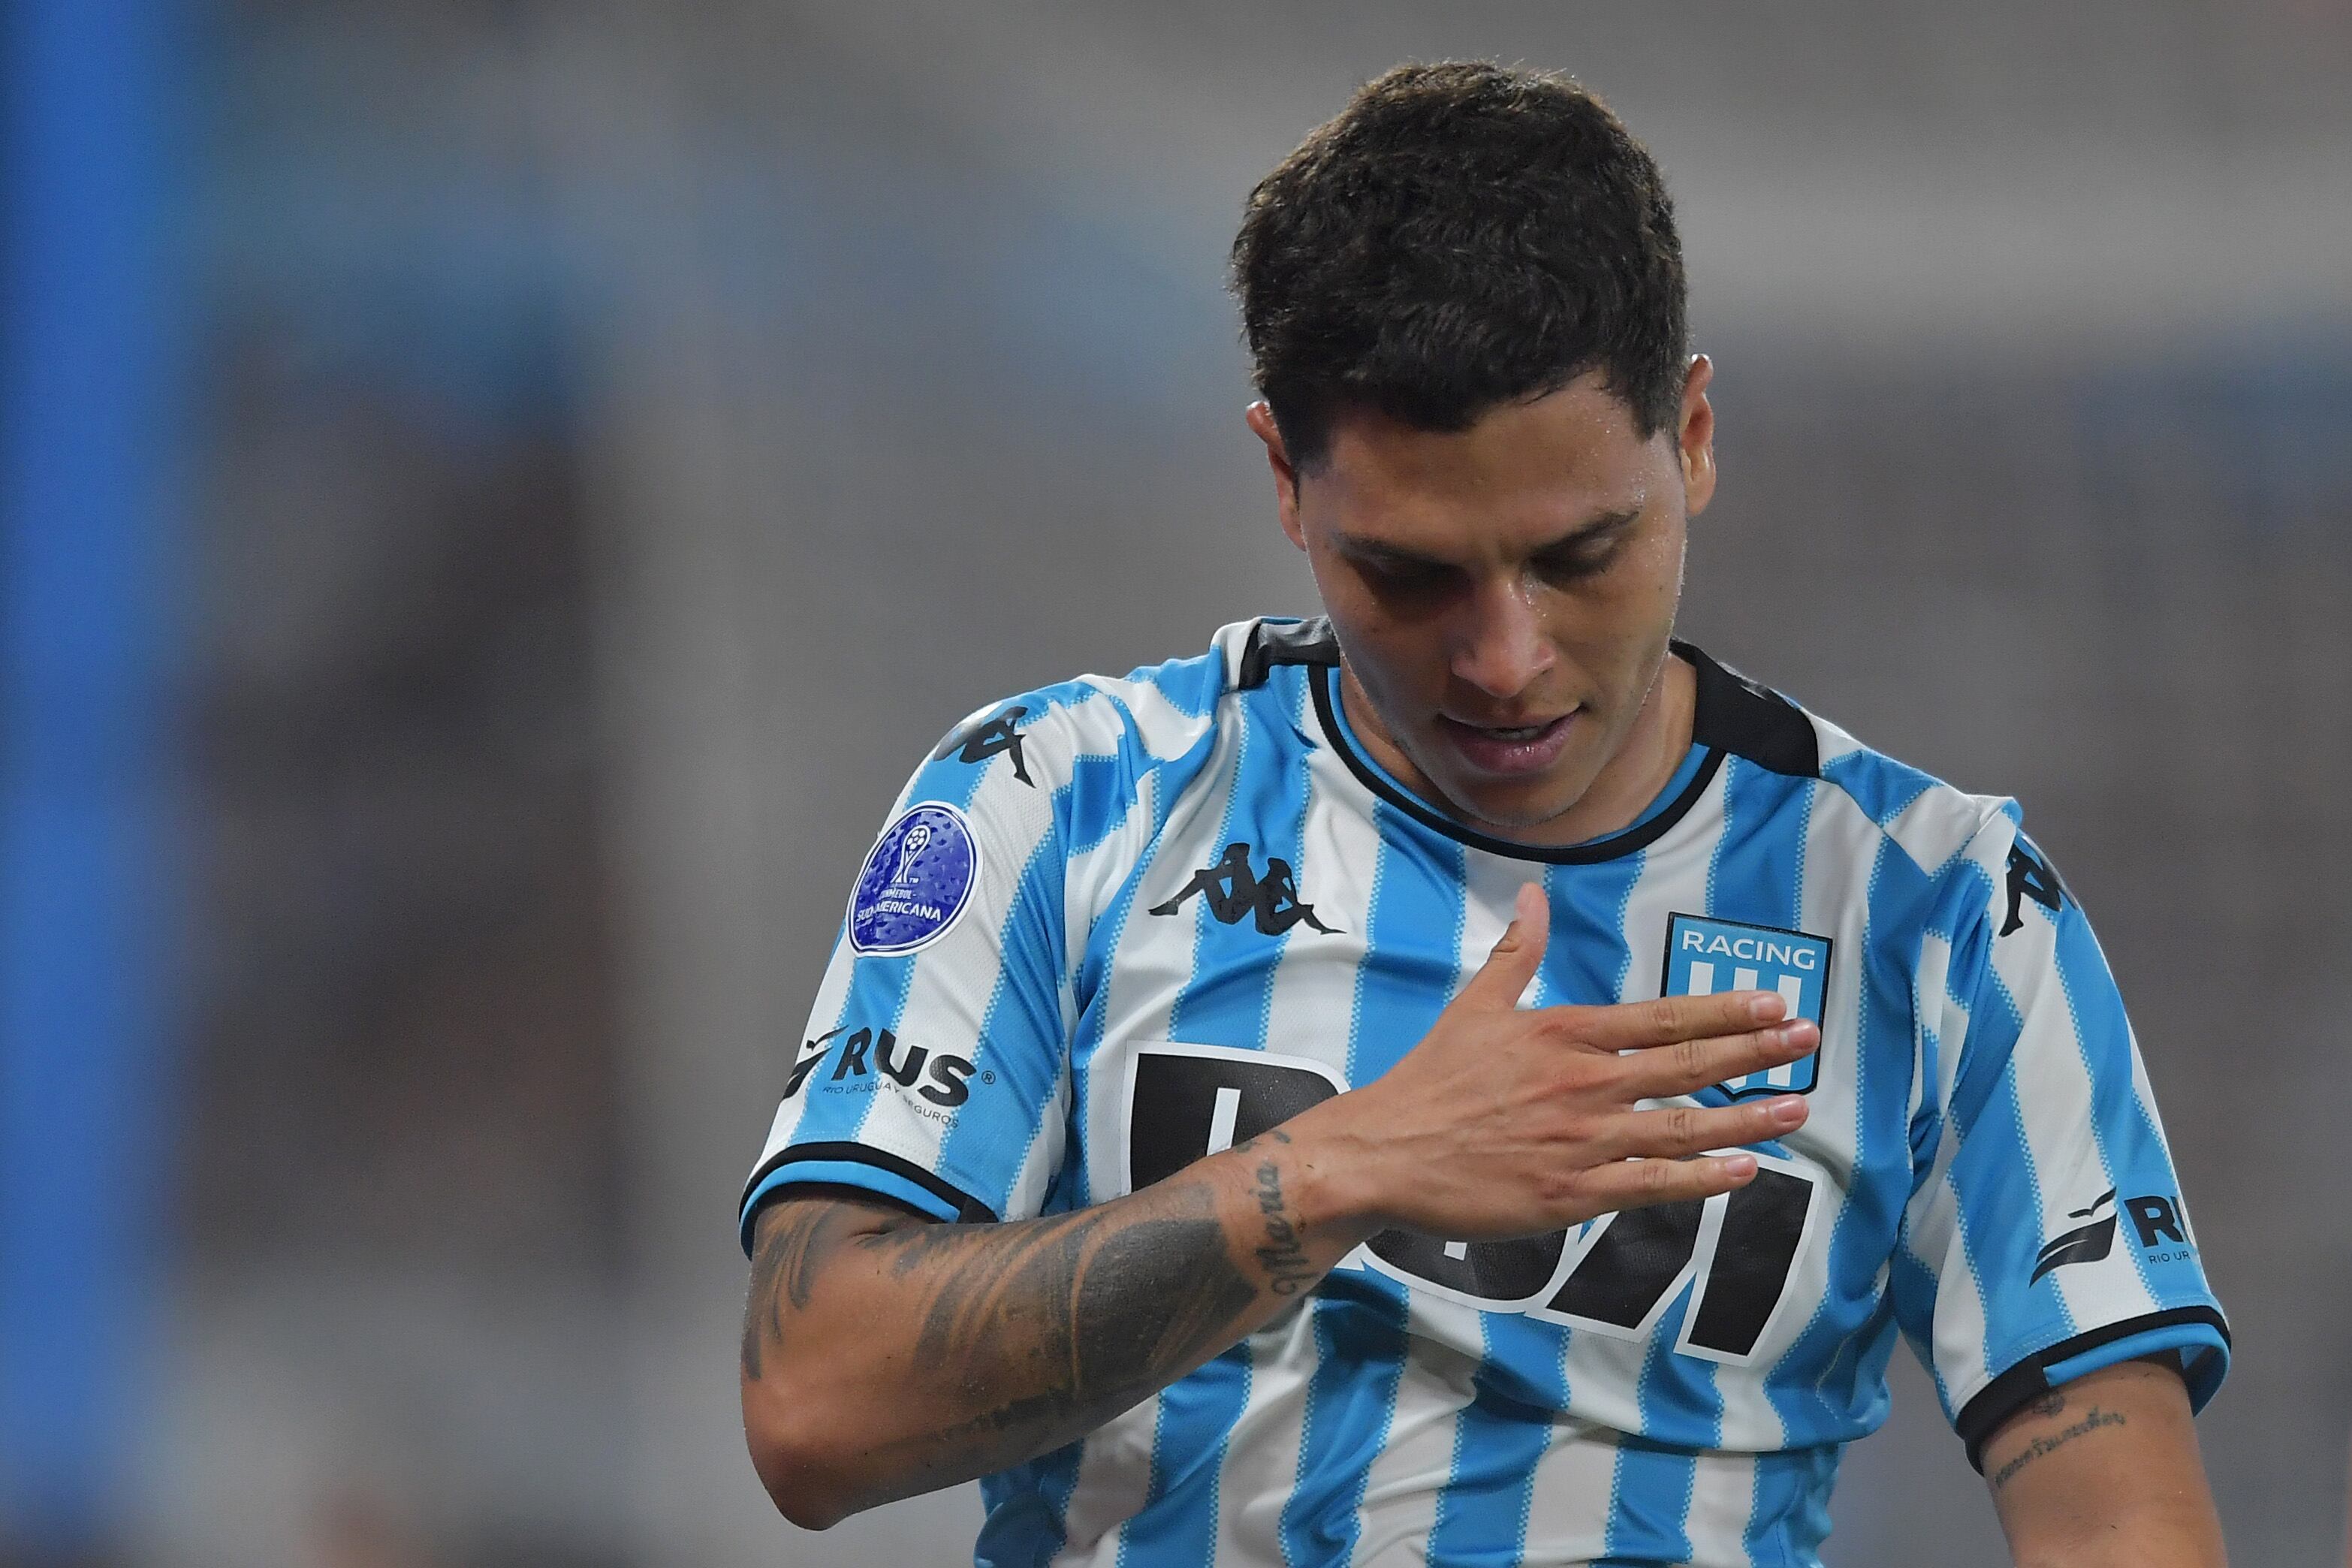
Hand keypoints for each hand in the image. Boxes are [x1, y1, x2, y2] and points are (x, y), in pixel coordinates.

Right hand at [1295, 882, 1817, 1239]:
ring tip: (1795, 1108)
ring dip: (1747, 1118)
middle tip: (1808, 1041)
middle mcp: (1583, 1084)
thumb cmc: (1432, 1080)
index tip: (1774, 1003)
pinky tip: (1744, 1172)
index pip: (1662, 1018)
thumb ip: (1515, 952)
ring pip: (1683, 1128)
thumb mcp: (1474, 1005)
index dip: (1723, 1010)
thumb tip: (1533, 896)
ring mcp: (1582, 1141)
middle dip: (1756, 1053)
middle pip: (1688, 1066)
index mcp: (1564, 1034)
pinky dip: (1702, 1179)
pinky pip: (1652, 1185)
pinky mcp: (1573, 1193)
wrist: (1387, 1151)